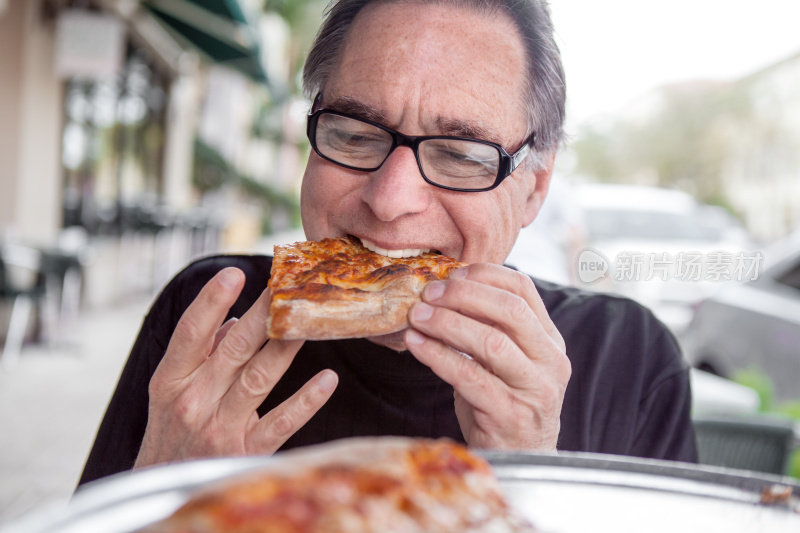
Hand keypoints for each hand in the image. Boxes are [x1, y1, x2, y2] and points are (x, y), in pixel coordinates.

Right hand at [135, 267, 337, 467]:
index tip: (235, 273)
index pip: (191, 333)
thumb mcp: (171, 389)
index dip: (211, 301)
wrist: (165, 489)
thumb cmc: (171, 429)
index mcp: (172, 380)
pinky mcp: (245, 452)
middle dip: (263, 315)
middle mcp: (194, 401)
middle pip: (234, 349)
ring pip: (259, 378)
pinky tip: (327, 379)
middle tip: (287, 287)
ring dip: (286, 347)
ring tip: (309, 322)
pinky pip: (281, 422)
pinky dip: (306, 400)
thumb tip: (235, 317)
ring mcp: (220, 428)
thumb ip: (201, 352)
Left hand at [404, 264, 569, 450]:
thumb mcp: (505, 360)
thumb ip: (488, 326)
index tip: (451, 274)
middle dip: (464, 295)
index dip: (484, 275)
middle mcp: (550, 362)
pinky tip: (416, 344)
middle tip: (429, 293)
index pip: (523, 290)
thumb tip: (442, 289)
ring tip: (416, 316)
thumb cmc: (504, 401)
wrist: (519, 458)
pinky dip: (438, 356)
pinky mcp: (510, 415)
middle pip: (510, 311)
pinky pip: (470, 377)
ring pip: (491, 342)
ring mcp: (534, 390)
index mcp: (549, 340)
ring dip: (447, 324)